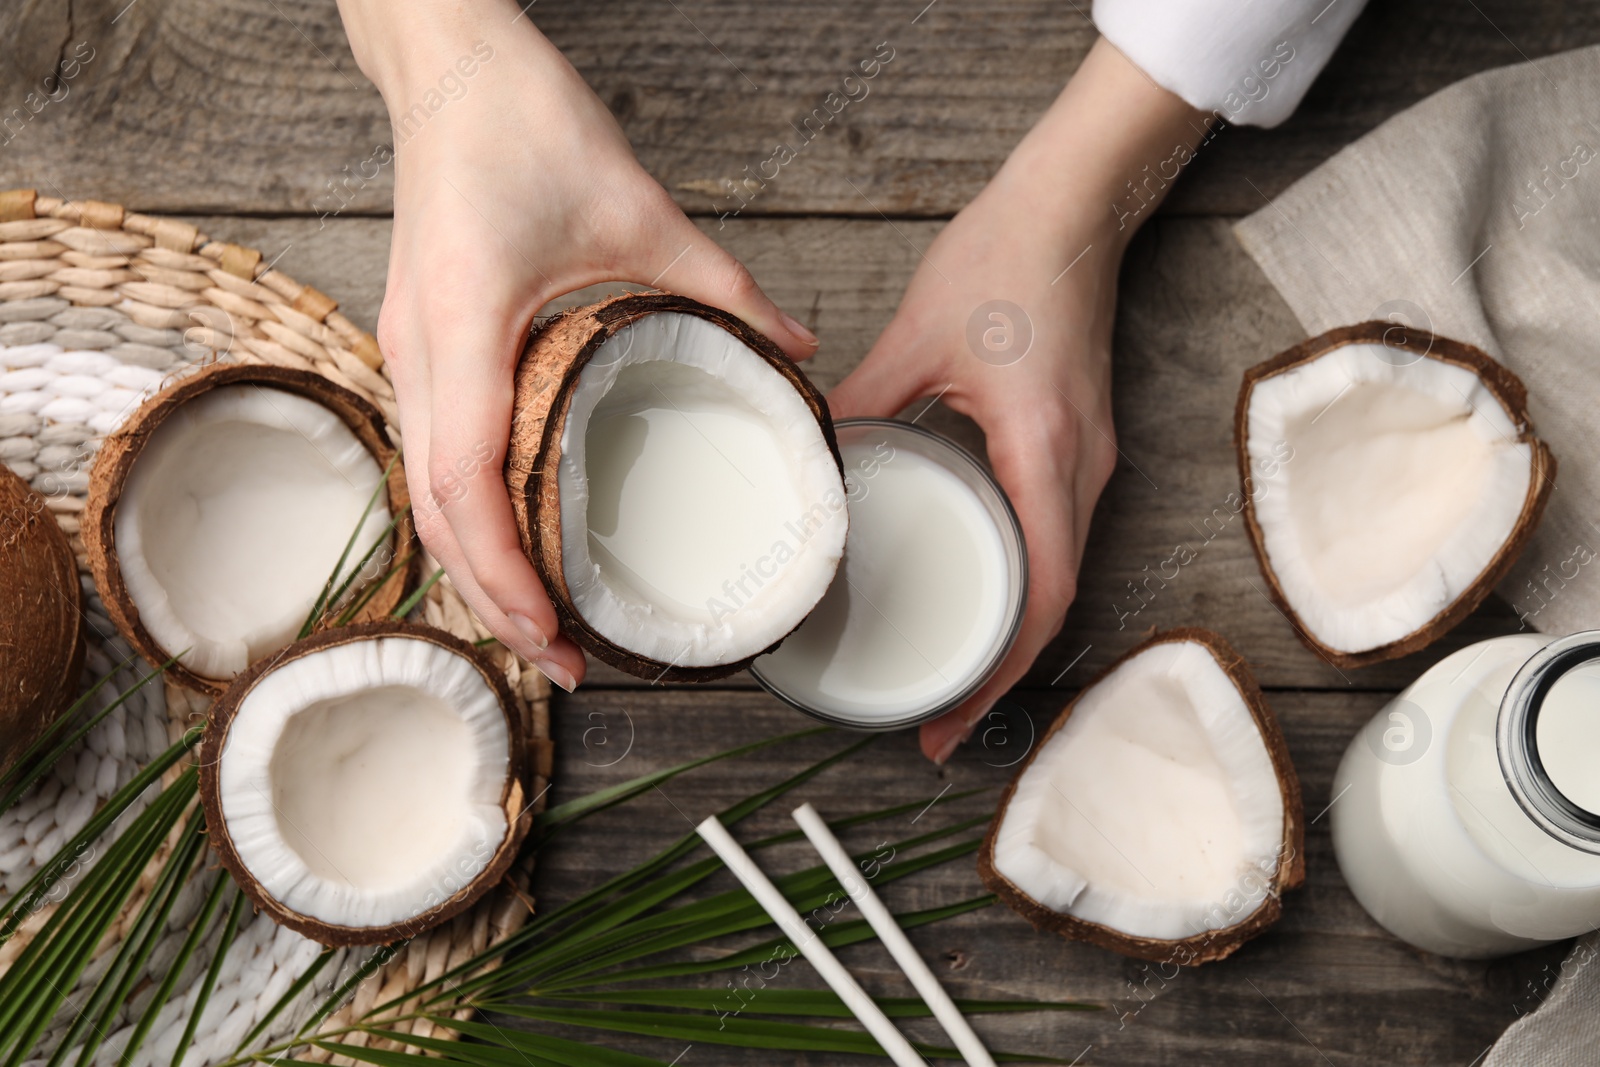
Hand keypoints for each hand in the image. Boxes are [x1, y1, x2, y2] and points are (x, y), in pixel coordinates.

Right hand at [337, 0, 817, 689]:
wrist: (449, 68)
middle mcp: (417, 349)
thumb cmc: (525, 123)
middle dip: (492, 598)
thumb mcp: (642, 210)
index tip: (555, 631)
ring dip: (475, 566)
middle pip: (435, 511)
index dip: (505, 571)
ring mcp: (405, 349)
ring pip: (422, 492)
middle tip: (564, 660)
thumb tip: (797, 353)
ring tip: (540, 623)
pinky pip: (428, 453)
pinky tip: (514, 541)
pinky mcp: (415, 343)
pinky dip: (466, 515)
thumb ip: (724, 291)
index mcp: (465, 322)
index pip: (467, 481)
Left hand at [828, 40, 1209, 761]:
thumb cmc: (1007, 260)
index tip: (951, 723)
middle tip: (937, 721)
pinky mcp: (1081, 443)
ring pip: (1060, 573)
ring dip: (1011, 631)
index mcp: (1046, 452)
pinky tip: (975, 591)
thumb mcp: (918, 336)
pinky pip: (1058, 535)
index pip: (1041, 594)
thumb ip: (863, 404)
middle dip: (1000, 672)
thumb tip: (812, 460)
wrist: (1075, 206)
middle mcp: (1084, 469)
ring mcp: (1091, 458)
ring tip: (950, 670)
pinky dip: (1021, 582)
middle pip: (1054, 602)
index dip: (999, 673)